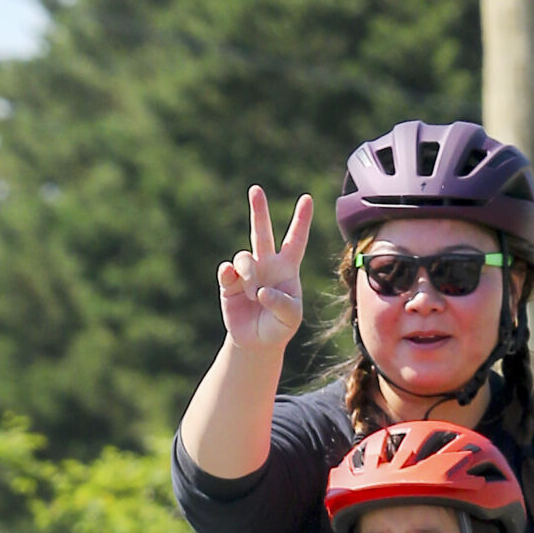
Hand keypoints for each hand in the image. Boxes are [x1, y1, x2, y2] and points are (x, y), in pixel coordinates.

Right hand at [218, 187, 314, 351]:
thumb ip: (282, 304)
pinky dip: (228, 272)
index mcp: (287, 268)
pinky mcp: (229, 283)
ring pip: (243, 256)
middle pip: (262, 232)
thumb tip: (261, 290)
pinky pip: (226, 269)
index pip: (296, 240)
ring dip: (248, 273)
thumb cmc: (279, 327)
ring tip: (252, 294)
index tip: (307, 198)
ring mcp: (246, 272)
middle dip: (258, 210)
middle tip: (255, 189)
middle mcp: (266, 265)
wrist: (256, 343)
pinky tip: (231, 278)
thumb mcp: (291, 319)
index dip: (301, 220)